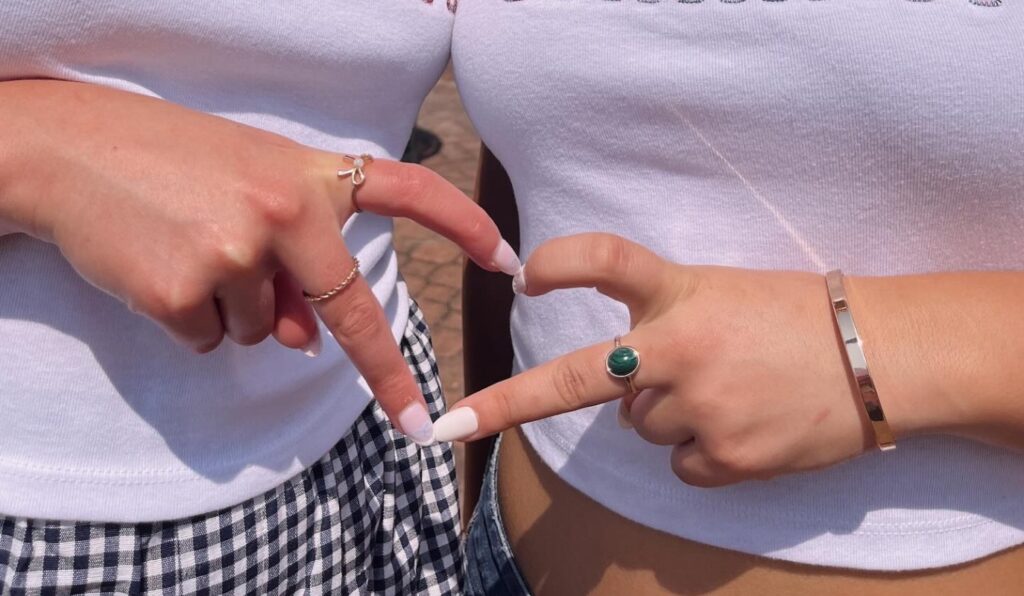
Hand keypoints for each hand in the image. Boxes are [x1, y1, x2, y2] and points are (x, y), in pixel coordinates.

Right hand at [1, 80, 519, 443]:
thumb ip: (295, 261)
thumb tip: (308, 344)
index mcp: (312, 174)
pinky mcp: (185, 291)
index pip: (408, 192)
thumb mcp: (252, 188)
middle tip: (413, 420)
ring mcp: (236, 252)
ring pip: (263, 329)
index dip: (463, 225)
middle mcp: (285, 211)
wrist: (71, 151)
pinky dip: (191, 321)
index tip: (507, 262)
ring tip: (191, 248)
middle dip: (384, 371)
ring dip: (237, 310)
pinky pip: (210, 338)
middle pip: (349, 310)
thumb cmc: (173, 164)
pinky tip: (161, 269)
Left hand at [434, 233, 879, 485]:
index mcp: (682, 292)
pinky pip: (680, 466)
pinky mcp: (727, 458)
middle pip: (579, 381)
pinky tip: (745, 426)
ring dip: (665, 415)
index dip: (561, 263)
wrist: (881, 357)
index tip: (525, 277)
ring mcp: (701, 407)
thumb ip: (665, 323)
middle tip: (452, 422)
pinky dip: (701, 452)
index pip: (608, 262)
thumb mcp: (726, 293)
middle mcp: (680, 348)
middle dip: (509, 402)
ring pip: (639, 427)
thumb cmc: (797, 317)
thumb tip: (617, 389)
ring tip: (729, 392)